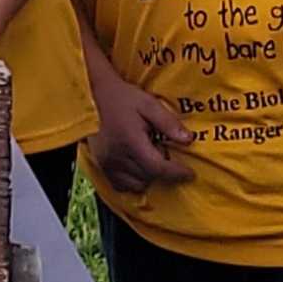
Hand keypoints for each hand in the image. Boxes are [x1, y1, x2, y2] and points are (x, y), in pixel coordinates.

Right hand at [87, 74, 192, 193]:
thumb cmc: (121, 98)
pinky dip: (133, 181)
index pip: (158, 167)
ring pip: (136, 184)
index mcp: (131, 141)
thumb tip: (188, 140)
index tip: (189, 173)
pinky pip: (121, 185)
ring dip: (149, 175)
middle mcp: (117, 157)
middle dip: (162, 169)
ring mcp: (107, 163)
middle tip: (164, 151)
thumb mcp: (149, 104)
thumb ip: (168, 122)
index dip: (176, 173)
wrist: (93, 96)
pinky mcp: (101, 166)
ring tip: (150, 157)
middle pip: (149, 176)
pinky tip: (138, 166)